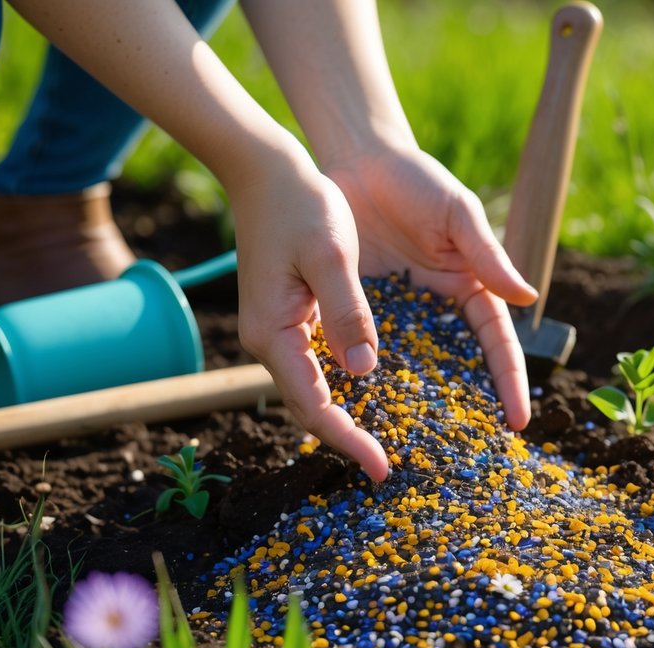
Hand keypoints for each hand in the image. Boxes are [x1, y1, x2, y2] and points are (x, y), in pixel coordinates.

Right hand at [228, 140, 390, 480]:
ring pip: (311, 391)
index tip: (381, 468)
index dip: (347, 440)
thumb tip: (364, 371)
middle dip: (346, 439)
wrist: (267, 172)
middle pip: (308, 408)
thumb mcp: (331, 255)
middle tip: (386, 468)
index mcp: (274, 332)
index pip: (313, 406)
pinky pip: (315, 368)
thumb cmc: (302, 205)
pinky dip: (341, 389)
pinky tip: (370, 397)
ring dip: (343, 419)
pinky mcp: (291, 318)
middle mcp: (270, 340)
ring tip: (382, 442)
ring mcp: (277, 331)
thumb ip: (348, 312)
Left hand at [323, 146, 538, 429]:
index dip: (509, 380)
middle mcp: (439, 308)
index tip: (517, 420)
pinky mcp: (360, 309)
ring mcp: (400, 312)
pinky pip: (365, 351)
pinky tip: (364, 409)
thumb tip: (528, 299)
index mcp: (472, 287)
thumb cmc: (417, 180)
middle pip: (459, 366)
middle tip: (473, 449)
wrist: (358, 160)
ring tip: (415, 444)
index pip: (499, 343)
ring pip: (412, 366)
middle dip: (469, 406)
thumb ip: (488, 254)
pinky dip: (367, 379)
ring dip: (415, 402)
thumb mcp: (458, 213)